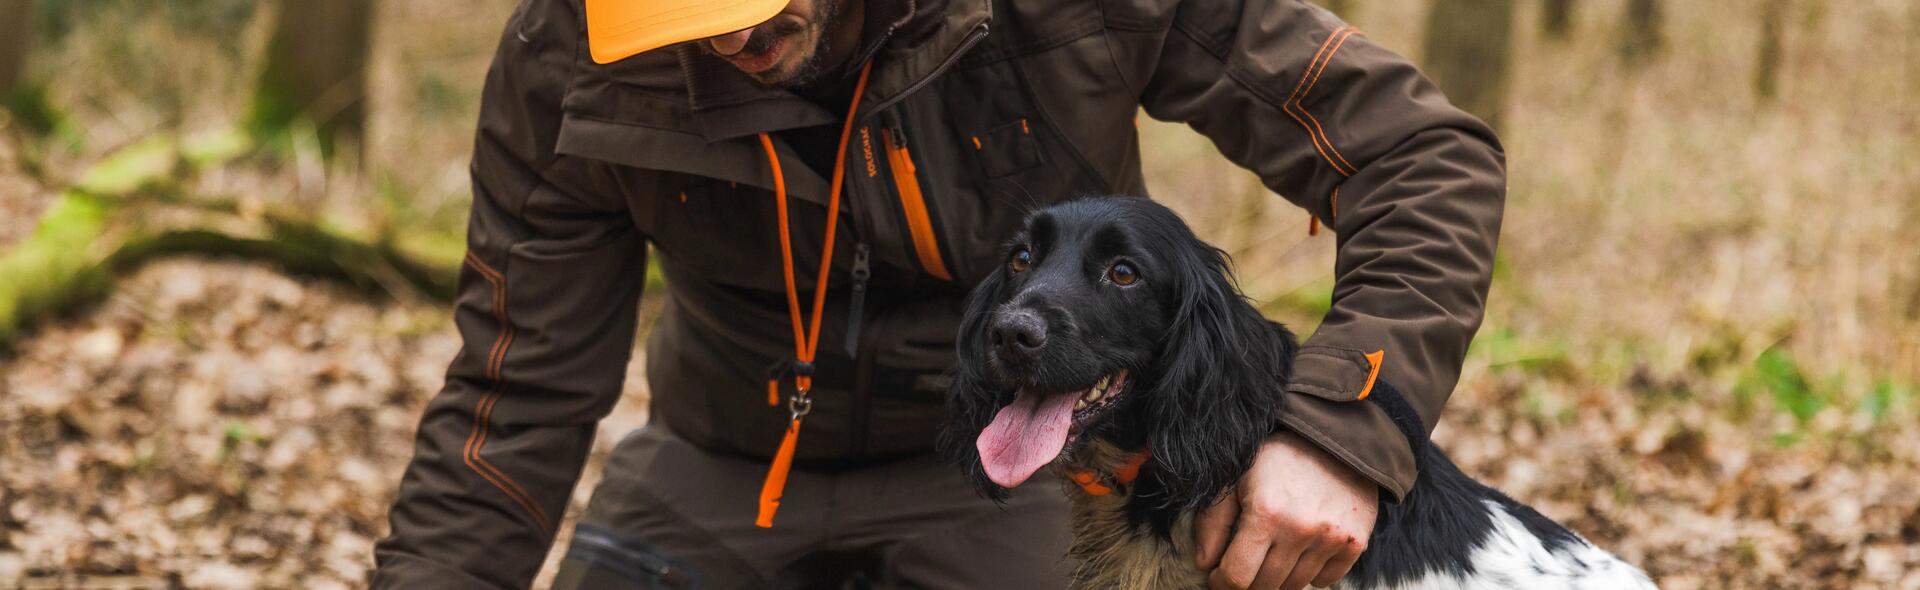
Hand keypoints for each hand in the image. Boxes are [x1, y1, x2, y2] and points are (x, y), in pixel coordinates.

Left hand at [1194, 432, 1377, 589]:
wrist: (1333, 437)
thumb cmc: (1275, 456)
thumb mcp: (1234, 477)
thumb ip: (1213, 521)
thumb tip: (1205, 564)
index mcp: (1266, 512)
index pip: (1237, 576)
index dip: (1221, 582)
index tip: (1217, 574)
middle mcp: (1301, 528)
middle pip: (1265, 586)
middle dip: (1248, 580)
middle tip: (1244, 562)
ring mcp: (1332, 537)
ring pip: (1294, 585)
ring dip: (1278, 576)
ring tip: (1272, 550)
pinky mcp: (1355, 541)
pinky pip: (1325, 580)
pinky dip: (1310, 573)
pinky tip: (1300, 550)